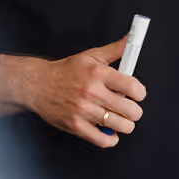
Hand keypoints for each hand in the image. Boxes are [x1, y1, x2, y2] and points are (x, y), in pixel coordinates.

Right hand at [12, 34, 146, 148]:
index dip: (140, 93)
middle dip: (135, 111)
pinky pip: (103, 140)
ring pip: (120, 126)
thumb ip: (116, 49)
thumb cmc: (67, 70)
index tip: (137, 94)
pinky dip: (111, 139)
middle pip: (131, 110)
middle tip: (130, 108)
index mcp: (98, 73)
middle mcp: (92, 92)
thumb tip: (132, 39)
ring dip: (126, 125)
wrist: (38, 84)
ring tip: (121, 119)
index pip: (133, 87)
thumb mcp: (92, 55)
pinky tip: (110, 131)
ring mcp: (83, 110)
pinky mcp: (75, 126)